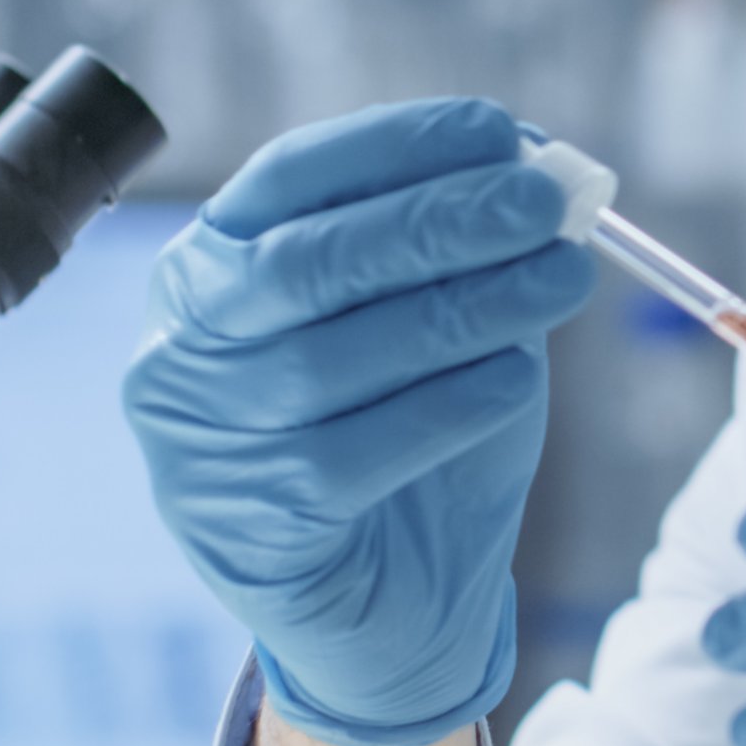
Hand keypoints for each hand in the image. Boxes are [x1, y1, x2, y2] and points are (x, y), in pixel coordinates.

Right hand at [124, 99, 595, 745]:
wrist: (386, 616)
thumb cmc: (408, 443)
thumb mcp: (429, 330)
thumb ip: (459, 254)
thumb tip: (540, 170)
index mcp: (208, 273)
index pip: (286, 180)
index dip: (394, 146)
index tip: (498, 130)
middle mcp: (183, 351)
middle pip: (307, 262)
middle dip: (438, 220)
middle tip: (546, 203)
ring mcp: (203, 445)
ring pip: (335, 355)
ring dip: (466, 307)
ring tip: (562, 279)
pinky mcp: (251, 532)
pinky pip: (358, 453)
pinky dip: (449, 405)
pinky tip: (514, 378)